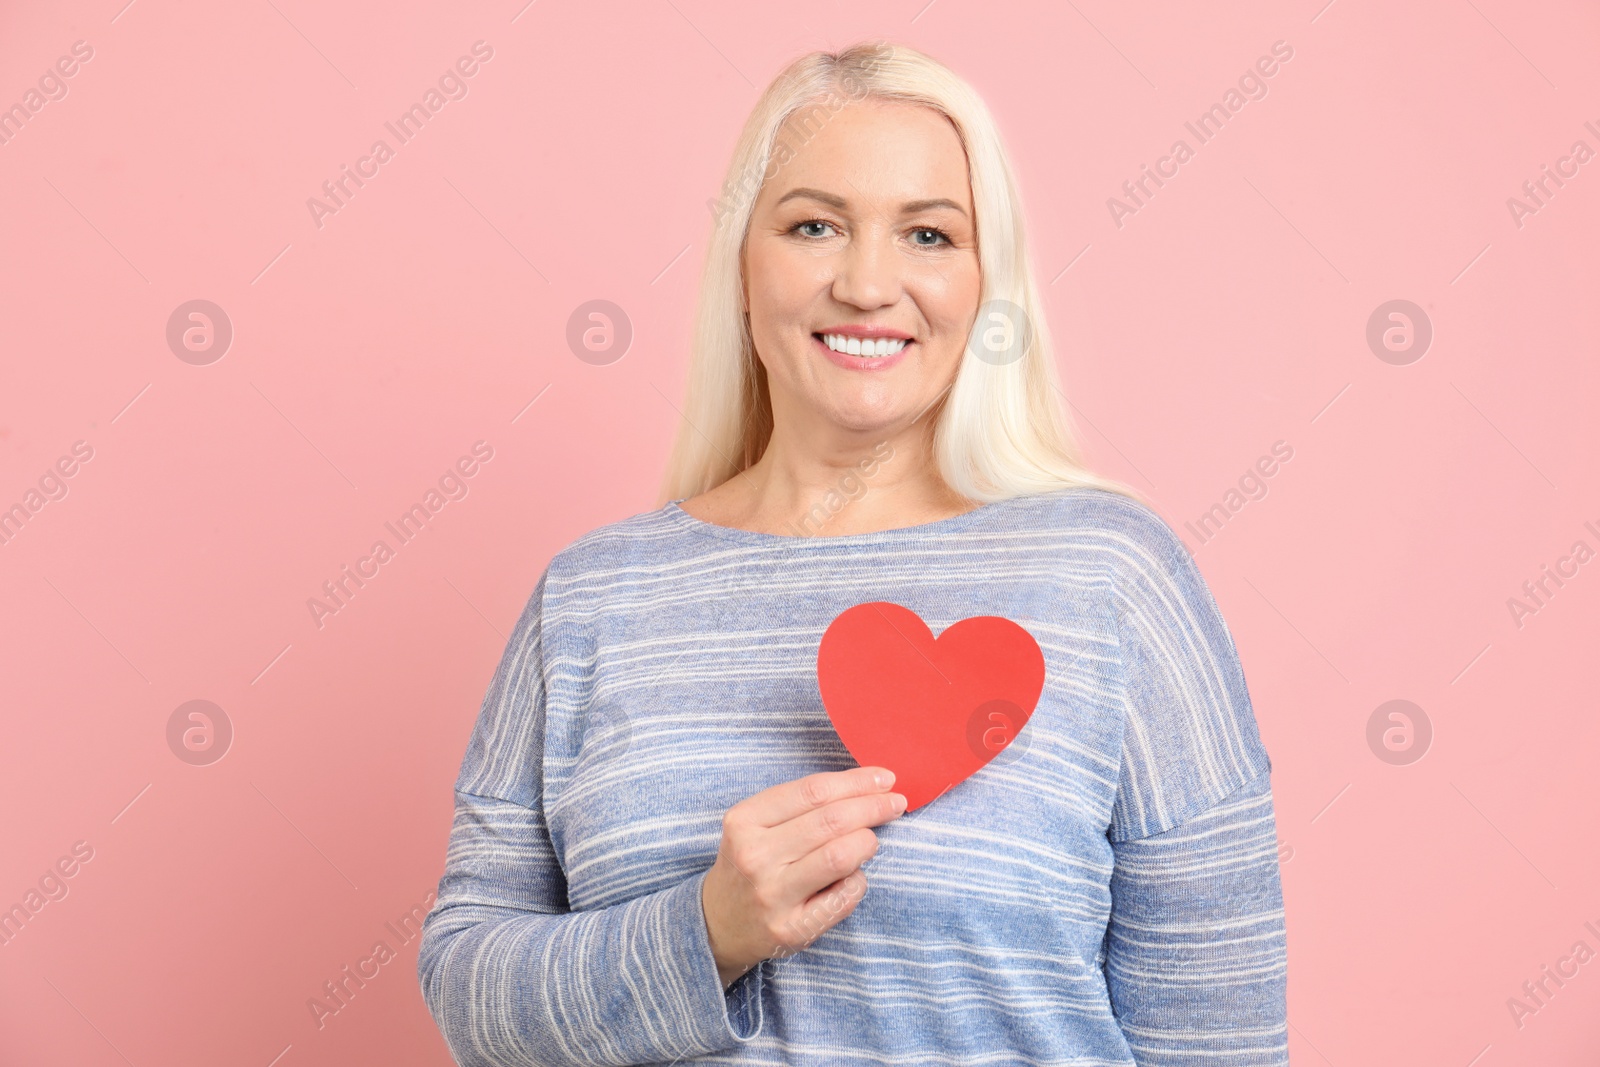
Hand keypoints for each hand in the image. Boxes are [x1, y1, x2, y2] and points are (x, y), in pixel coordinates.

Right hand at [700, 766, 906, 987]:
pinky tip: (855, 875)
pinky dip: (859, 880)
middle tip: (896, 803)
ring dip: (868, 841)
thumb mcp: (756, 825)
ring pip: (839, 856)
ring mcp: (772, 894)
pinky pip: (844, 896)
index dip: (856, 781)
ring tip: (873, 838)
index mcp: (744, 820)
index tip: (885, 778)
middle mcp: (755, 856)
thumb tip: (865, 787)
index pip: (813, 791)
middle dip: (873, 806)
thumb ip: (801, 806)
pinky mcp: (791, 928)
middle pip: (831, 820)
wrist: (717, 924)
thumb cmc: (749, 864)